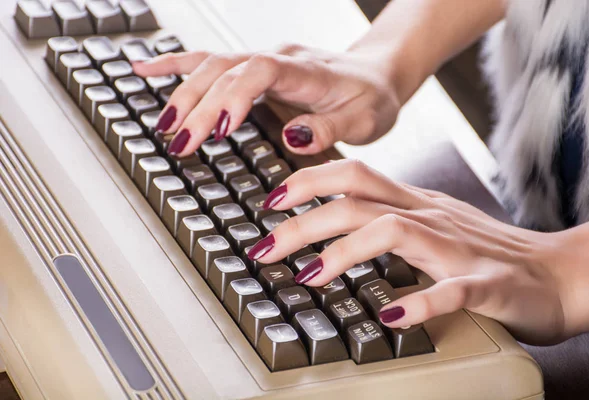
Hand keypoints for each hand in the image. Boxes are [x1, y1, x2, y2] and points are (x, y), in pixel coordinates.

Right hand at [133, 44, 407, 156]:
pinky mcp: (254, 66)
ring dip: (184, 92)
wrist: (376, 76)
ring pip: (213, 65)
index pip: (262, 72)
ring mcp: (264, 59)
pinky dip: (176, 65)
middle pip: (228, 70)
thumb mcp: (364, 120)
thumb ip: (330, 128)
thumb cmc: (372, 99)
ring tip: (164, 123)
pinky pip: (210, 60)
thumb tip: (294, 136)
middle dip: (200, 105)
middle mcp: (280, 58)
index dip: (236, 96)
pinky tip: (146, 71)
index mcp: (307, 71)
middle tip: (180, 142)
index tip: (220, 129)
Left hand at [247, 160, 577, 344]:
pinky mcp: (484, 284)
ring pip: (393, 232)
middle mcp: (430, 217)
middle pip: (358, 201)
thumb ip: (387, 218)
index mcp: (416, 204)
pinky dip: (417, 302)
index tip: (270, 200)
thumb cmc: (486, 251)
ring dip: (344, 253)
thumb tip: (335, 222)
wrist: (555, 272)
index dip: (308, 181)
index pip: (354, 175)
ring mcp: (457, 249)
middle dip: (305, 221)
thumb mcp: (429, 224)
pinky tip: (390, 316)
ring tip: (309, 275)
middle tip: (266, 247)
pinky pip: (449, 290)